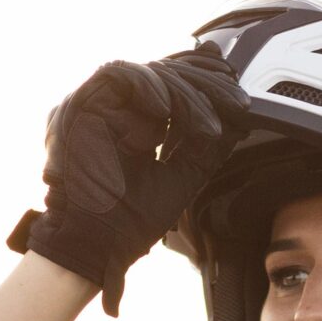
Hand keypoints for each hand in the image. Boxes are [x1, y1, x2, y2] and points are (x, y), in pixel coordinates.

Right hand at [7, 46, 246, 316]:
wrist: (97, 247)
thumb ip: (207, 143)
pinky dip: (146, 86)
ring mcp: (98, 104)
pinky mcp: (80, 103)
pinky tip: (165, 109)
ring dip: (186, 94)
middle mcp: (116, 108)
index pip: (175, 84)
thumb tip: (239, 112)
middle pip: (167, 73)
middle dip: (208, 86)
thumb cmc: (132, 220)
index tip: (240, 99)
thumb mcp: (184, 175)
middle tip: (237, 105)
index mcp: (135, 121)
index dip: (209, 82)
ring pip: (149, 73)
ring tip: (207, 126)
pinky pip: (118, 75)